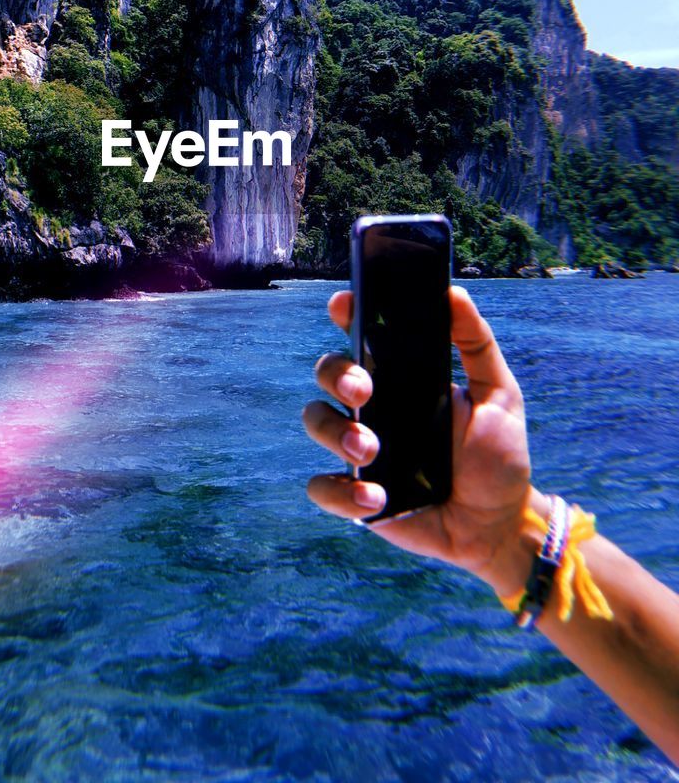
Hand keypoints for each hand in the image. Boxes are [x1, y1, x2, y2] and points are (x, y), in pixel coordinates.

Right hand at [302, 286, 544, 594]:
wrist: (498, 524)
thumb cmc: (497, 456)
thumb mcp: (500, 395)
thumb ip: (477, 345)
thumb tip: (453, 292)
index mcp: (400, 377)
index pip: (361, 335)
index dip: (346, 314)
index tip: (345, 305)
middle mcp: (373, 408)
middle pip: (328, 373)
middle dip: (336, 375)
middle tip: (364, 392)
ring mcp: (360, 450)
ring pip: (316, 422)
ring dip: (335, 433)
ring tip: (370, 453)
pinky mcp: (355, 495)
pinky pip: (322, 487)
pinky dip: (340, 492)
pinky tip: (377, 499)